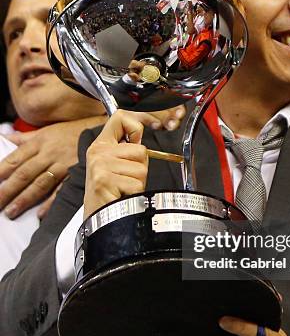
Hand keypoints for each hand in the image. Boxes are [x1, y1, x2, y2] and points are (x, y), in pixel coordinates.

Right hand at [0, 107, 184, 218]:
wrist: (96, 217)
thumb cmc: (109, 192)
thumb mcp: (114, 164)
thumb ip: (126, 148)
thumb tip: (143, 136)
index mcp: (101, 144)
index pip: (120, 117)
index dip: (139, 122)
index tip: (147, 130)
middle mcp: (98, 152)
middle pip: (140, 150)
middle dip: (141, 168)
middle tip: (126, 180)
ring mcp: (100, 165)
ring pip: (141, 168)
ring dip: (137, 183)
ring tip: (122, 189)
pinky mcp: (104, 179)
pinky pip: (136, 183)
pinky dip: (134, 193)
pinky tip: (121, 195)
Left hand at [0, 116, 105, 218]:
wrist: (100, 132)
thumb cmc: (72, 132)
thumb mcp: (47, 131)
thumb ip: (25, 139)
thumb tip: (6, 139)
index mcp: (40, 142)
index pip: (15, 159)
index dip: (1, 172)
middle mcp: (49, 154)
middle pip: (24, 174)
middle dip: (8, 190)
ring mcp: (63, 165)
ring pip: (39, 184)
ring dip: (24, 199)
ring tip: (11, 211)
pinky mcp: (76, 175)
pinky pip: (60, 190)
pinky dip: (50, 202)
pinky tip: (39, 213)